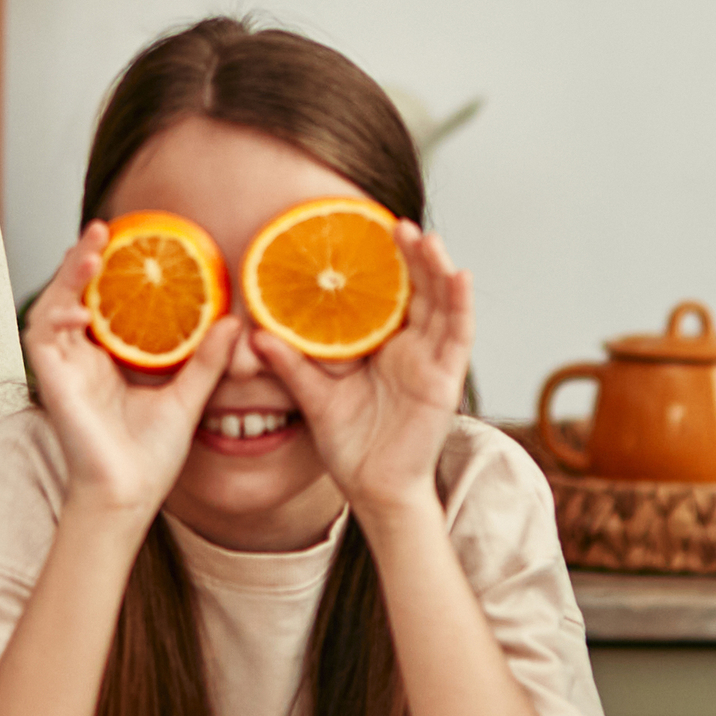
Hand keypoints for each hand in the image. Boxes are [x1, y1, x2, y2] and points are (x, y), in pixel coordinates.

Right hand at [23, 223, 234, 523]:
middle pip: (72, 296)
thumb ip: (205, 361)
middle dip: (82, 260)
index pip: (100, 303)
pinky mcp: (51, 384)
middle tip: (104, 228)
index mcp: (107, 361)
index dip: (106, 270)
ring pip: (52, 309)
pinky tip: (79, 306)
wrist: (129, 498)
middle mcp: (81, 359)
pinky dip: (55, 317)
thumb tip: (235, 323)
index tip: (127, 239)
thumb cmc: (151, 458)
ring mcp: (63, 370)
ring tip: (92, 250)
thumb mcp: (187, 399)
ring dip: (68, 278)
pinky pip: (42, 340)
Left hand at [256, 224, 471, 522]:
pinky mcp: (445, 380)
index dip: (387, 264)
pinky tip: (460, 276)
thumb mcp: (315, 398)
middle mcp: (412, 349)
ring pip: (442, 305)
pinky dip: (461, 304)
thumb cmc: (351, 446)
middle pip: (419, 291)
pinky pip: (458, 336)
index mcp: (385, 348)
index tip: (371, 229)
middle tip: (398, 224)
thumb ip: (291, 366)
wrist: (374, 491)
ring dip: (439, 269)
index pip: (390, 296)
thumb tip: (255, 335)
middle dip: (414, 257)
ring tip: (428, 238)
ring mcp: (432, 362)